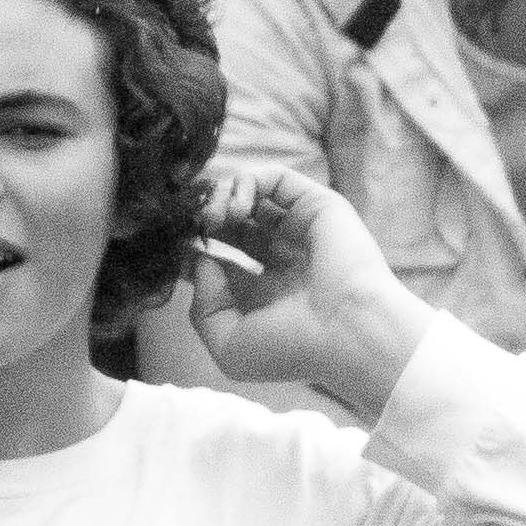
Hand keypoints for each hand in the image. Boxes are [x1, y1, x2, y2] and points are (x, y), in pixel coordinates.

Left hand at [182, 165, 436, 421]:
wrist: (349, 333)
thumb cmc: (294, 348)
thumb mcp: (229, 345)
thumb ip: (203, 307)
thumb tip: (202, 261)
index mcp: (265, 292)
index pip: (220, 259)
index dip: (192, 251)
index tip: (175, 253)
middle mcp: (283, 257)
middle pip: (231, 223)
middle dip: (202, 221)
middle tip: (192, 230)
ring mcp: (299, 229)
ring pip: (248, 194)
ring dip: (219, 198)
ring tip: (213, 221)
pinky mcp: (315, 204)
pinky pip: (273, 176)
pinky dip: (245, 183)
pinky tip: (235, 211)